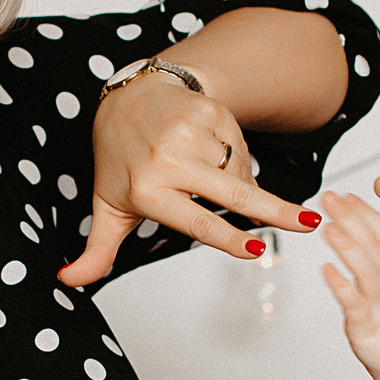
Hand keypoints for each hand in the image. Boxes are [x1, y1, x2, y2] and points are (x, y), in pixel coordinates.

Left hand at [59, 68, 320, 287]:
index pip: (194, 221)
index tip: (255, 251)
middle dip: (276, 211)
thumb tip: (67, 282)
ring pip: (238, 173)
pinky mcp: (209, 112)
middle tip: (312, 224)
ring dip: (238, 185)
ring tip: (208, 179)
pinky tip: (213, 154)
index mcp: (146, 191)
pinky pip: (240, 148)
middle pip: (233, 195)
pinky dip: (236, 160)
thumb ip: (96, 251)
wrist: (130, 96)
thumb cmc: (121, 159)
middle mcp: (168, 160)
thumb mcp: (107, 206)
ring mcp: (190, 133)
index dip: (226, 238)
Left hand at [318, 190, 379, 379]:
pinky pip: (355, 304)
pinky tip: (326, 270)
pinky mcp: (369, 328)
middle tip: (330, 196)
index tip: (350, 196)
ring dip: (347, 245)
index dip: (368, 215)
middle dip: (352, 218)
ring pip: (367, 269)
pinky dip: (341, 286)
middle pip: (376, 246)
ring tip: (328, 225)